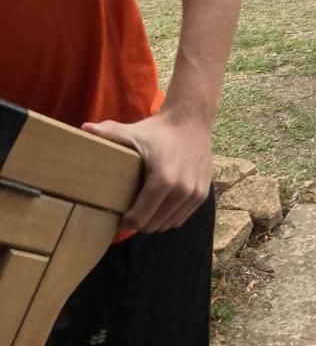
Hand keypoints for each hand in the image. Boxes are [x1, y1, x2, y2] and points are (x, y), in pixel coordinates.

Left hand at [82, 109, 213, 233]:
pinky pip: (182, 217)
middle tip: (130, 212)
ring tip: (145, 210)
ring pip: (169, 224)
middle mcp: (182, 190)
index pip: (140, 218)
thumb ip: (109, 133)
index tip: (117, 216)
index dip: (125, 222)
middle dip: (140, 223)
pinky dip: (170, 216)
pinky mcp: (203, 194)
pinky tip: (161, 205)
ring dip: (155, 221)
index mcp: (163, 180)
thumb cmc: (159, 130)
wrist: (192, 120)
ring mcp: (195, 193)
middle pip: (153, 225)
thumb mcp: (133, 132)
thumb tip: (83, 129)